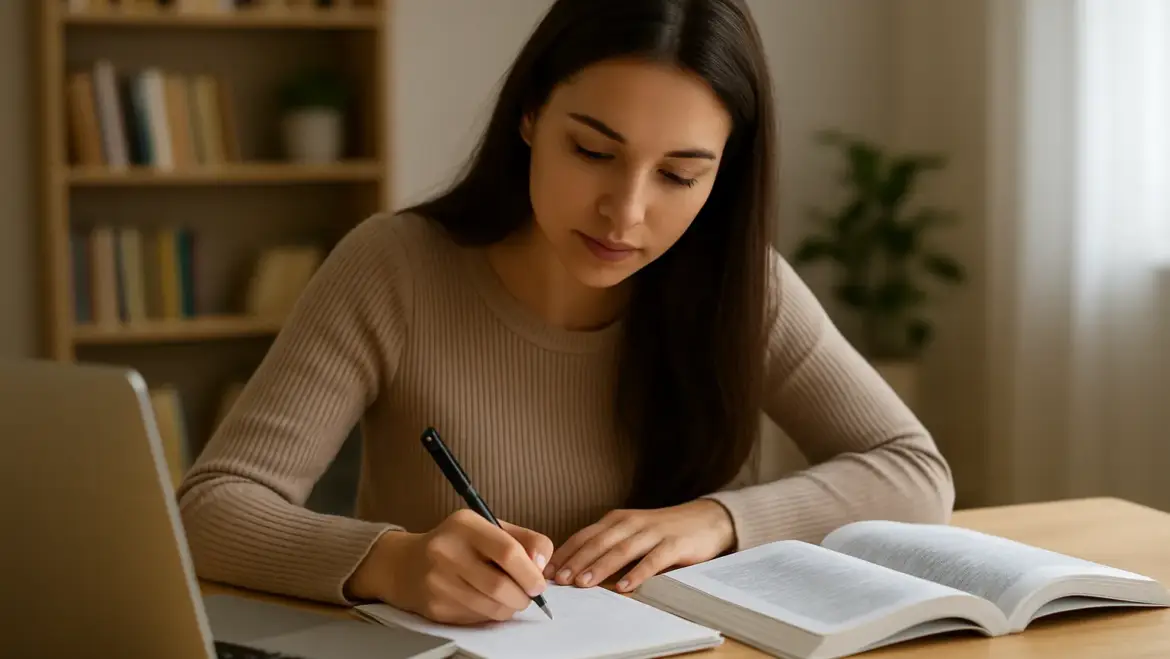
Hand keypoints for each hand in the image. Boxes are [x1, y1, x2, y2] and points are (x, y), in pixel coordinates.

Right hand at [347, 509, 552, 623]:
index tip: (539, 584)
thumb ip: (524, 540)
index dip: (530, 572)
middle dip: (523, 597)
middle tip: (528, 596)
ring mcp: (438, 581)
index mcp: (465, 525)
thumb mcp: (490, 529)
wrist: (406, 564)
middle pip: (500, 586)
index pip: (507, 551)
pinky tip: (485, 602)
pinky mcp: (435, 607)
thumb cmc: (458, 544)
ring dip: (510, 608)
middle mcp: (447, 551)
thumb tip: (543, 564)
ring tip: (509, 598)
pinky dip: (491, 614)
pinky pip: (477, 618)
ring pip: (491, 607)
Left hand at [546, 499, 735, 592]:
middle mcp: (631, 523)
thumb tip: (575, 568)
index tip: (548, 571)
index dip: (565, 553)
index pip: (584, 536)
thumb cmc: (663, 531)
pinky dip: (637, 573)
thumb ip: (608, 545)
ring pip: (621, 550)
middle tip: (559, 580)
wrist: (705, 519)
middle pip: (598, 543)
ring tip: (583, 583)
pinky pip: (653, 560)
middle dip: (576, 561)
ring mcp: (653, 532)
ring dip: (599, 567)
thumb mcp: (631, 532)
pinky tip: (624, 586)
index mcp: (617, 520)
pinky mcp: (674, 544)